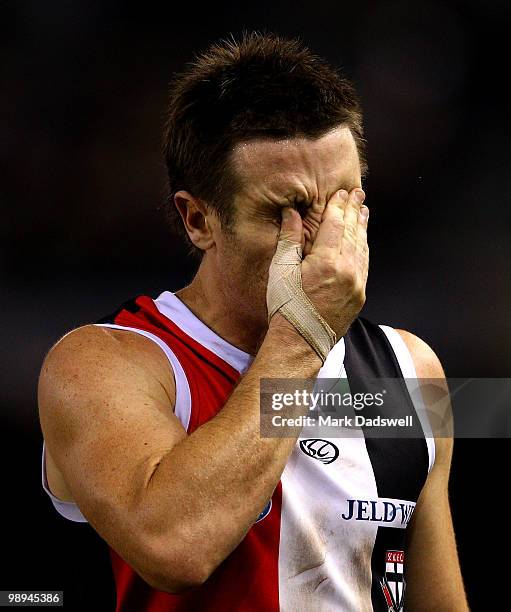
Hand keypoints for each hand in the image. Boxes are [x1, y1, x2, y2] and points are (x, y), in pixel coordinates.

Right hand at [277, 188, 368, 338]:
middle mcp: (347, 270)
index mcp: (327, 261)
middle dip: (354, 210)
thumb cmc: (287, 306)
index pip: (336, 224)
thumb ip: (289, 238)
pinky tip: (362, 240)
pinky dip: (364, 247)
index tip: (341, 192)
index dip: (338, 206)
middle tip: (358, 194)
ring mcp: (357, 284)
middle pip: (353, 232)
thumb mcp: (282, 269)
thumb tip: (292, 212)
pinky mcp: (360, 295)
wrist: (301, 340)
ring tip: (363, 211)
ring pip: (362, 247)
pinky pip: (365, 264)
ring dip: (362, 227)